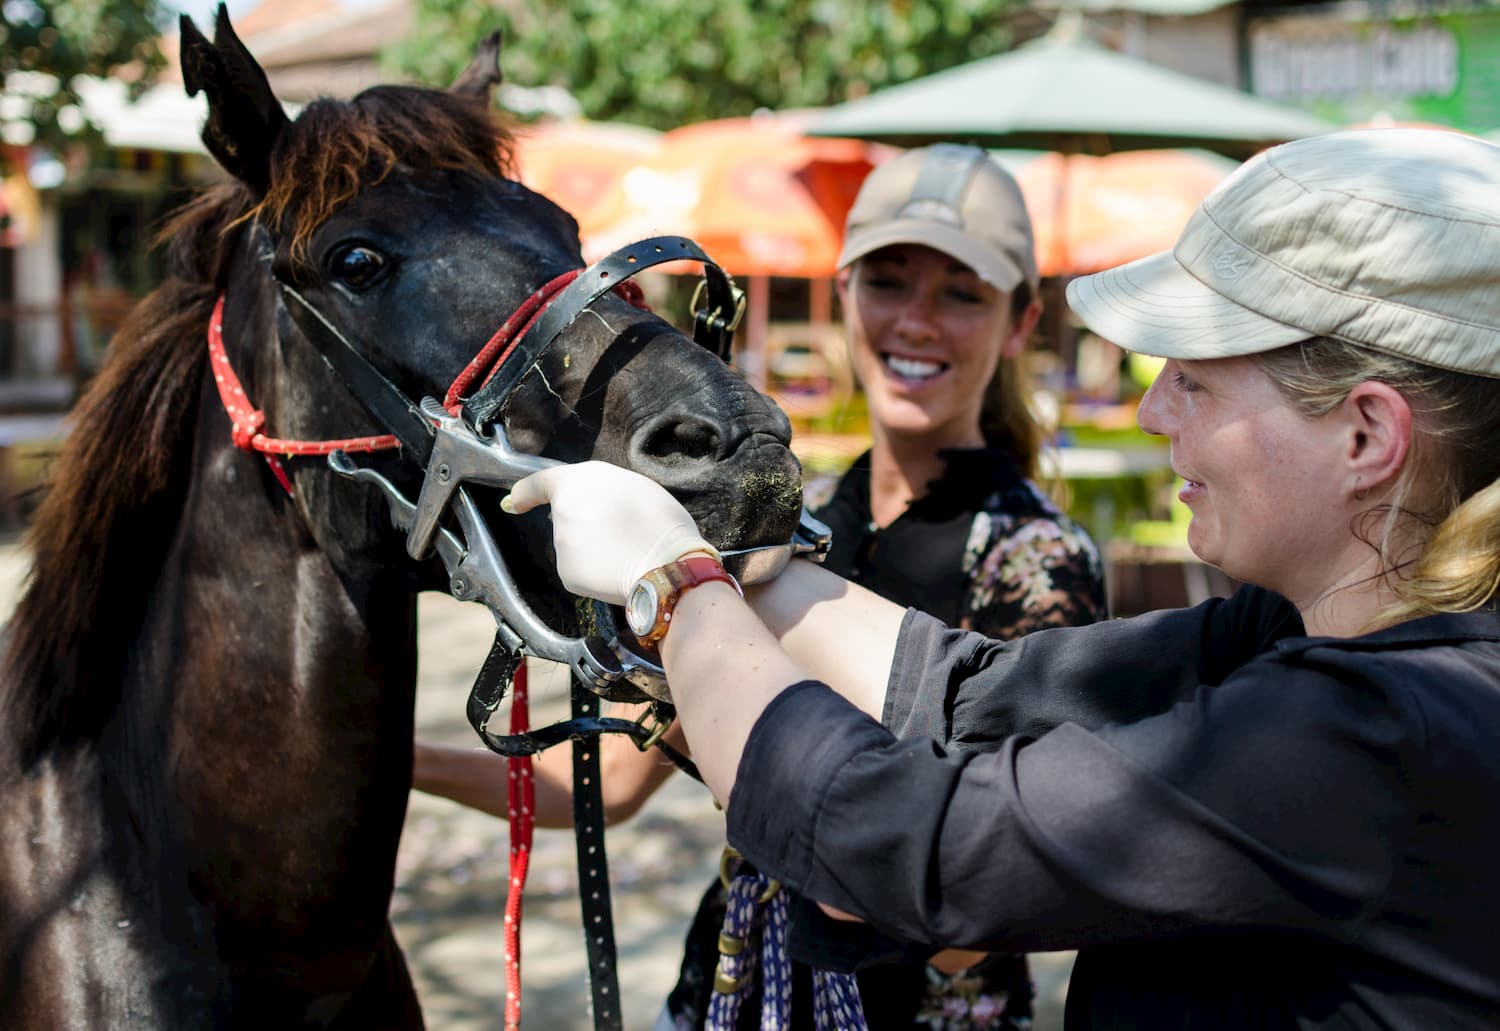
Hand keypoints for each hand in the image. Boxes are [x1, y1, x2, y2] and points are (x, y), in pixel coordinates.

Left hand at [503, 461, 714, 604]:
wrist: (666, 564)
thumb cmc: (661, 522)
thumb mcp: (635, 485)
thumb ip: (602, 489)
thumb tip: (592, 502)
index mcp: (578, 481)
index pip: (539, 482)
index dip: (524, 493)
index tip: (513, 502)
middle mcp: (562, 510)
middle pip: (565, 516)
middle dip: (584, 524)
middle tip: (620, 530)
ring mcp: (562, 544)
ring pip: (573, 545)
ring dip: (592, 548)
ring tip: (626, 550)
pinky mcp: (567, 574)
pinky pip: (579, 570)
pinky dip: (594, 572)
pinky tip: (617, 569)